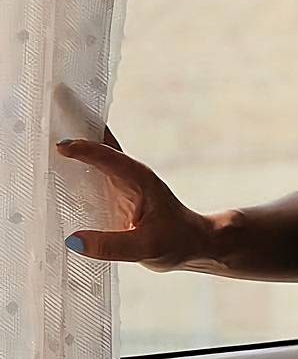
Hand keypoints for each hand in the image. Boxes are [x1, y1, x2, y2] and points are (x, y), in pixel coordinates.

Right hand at [56, 123, 215, 272]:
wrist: (192, 244)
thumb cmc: (176, 241)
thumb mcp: (146, 248)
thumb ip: (111, 245)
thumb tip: (72, 239)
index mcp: (139, 178)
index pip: (108, 157)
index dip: (85, 149)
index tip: (60, 146)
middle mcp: (129, 173)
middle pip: (100, 142)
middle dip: (77, 125)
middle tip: (49, 110)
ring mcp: (121, 180)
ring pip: (95, 153)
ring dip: (74, 141)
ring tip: (43, 129)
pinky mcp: (115, 191)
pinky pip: (92, 171)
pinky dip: (76, 163)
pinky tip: (55, 163)